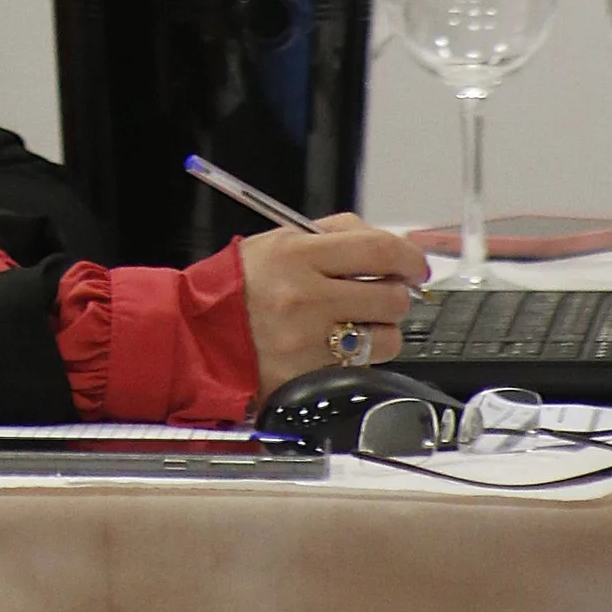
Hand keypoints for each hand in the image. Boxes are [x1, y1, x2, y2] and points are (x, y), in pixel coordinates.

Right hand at [238, 217, 427, 397]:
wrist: (197, 336)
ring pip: (387, 337)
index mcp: (296, 254)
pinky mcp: (312, 376)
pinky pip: (364, 366)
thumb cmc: (240, 286)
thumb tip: (391, 247)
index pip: (378, 250)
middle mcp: (306, 297)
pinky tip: (339, 346)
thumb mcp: (277, 243)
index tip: (414, 266)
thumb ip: (334, 236)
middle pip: (391, 296)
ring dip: (382, 330)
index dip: (409, 258)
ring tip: (357, 323)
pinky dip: (361, 355)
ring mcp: (310, 341)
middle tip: (382, 294)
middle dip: (395, 294)